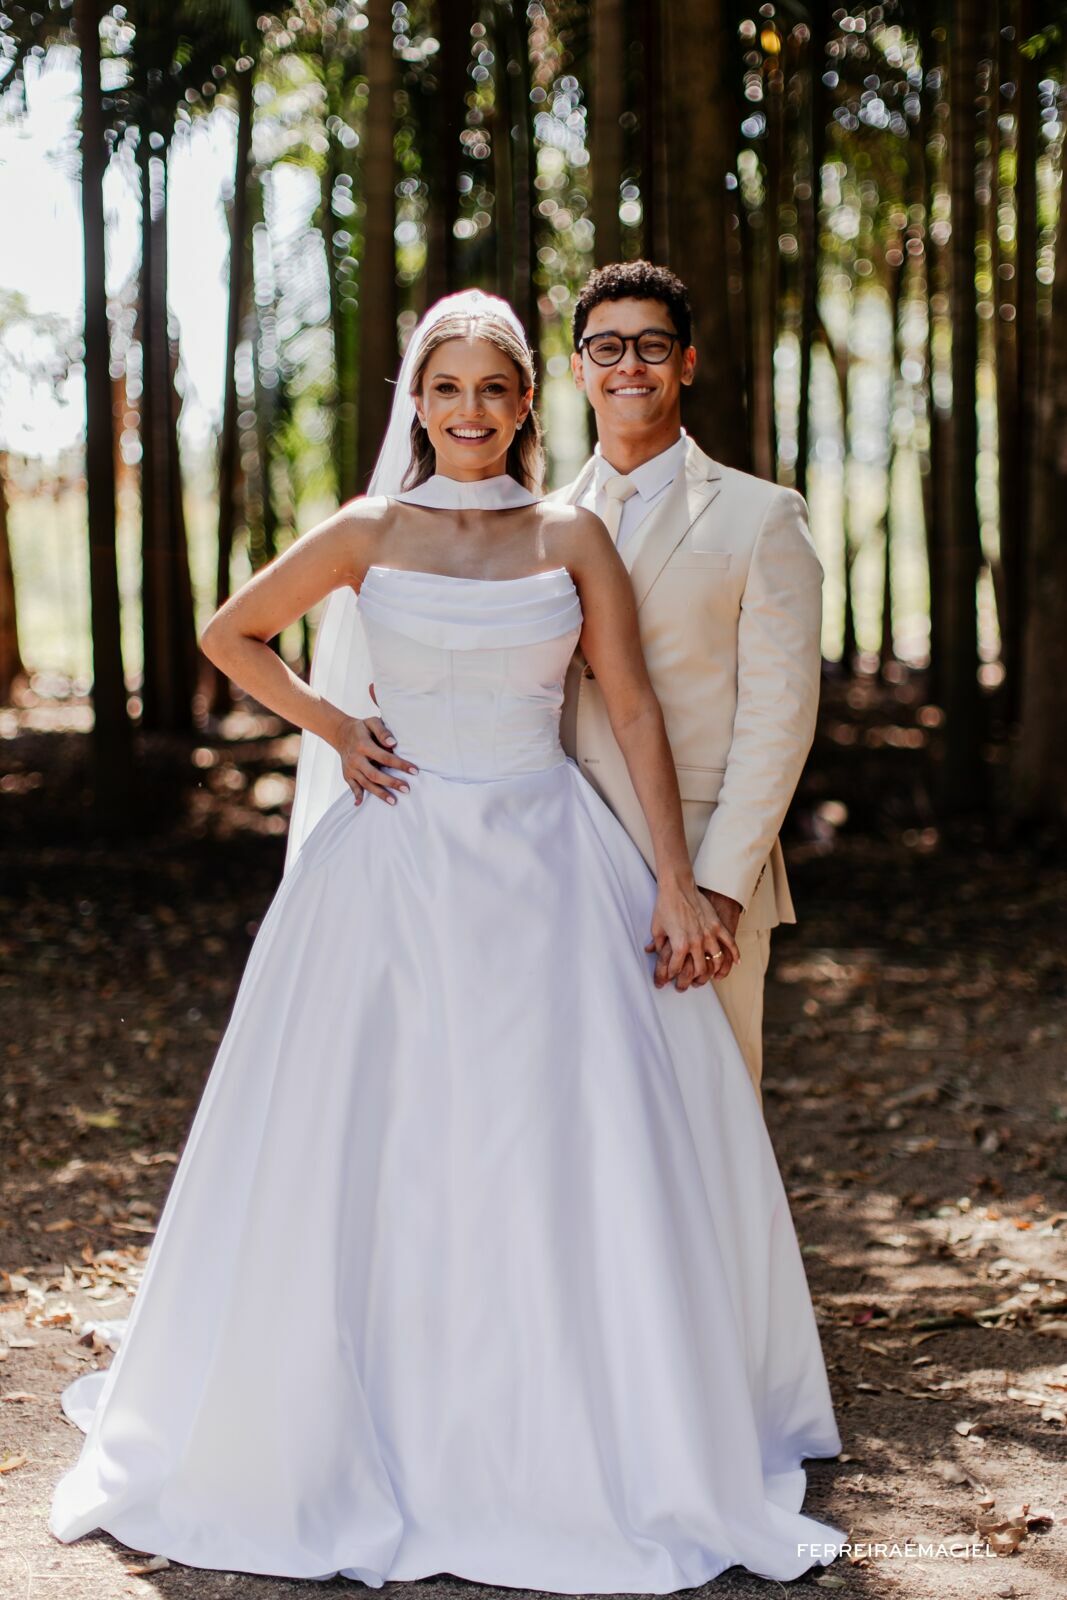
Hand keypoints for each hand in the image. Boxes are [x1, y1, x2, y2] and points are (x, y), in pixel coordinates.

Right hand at [335, 711, 416, 805]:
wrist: (341, 733)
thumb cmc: (362, 728)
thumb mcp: (372, 722)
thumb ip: (383, 732)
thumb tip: (393, 744)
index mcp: (363, 745)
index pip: (385, 757)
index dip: (400, 764)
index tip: (415, 771)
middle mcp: (356, 759)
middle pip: (375, 774)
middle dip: (391, 783)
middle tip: (407, 789)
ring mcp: (351, 769)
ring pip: (366, 784)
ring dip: (379, 793)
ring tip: (394, 801)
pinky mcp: (347, 775)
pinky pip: (352, 787)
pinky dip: (357, 795)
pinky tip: (360, 804)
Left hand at [643, 875, 740, 991]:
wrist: (677, 887)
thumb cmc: (665, 906)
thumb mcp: (656, 928)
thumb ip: (657, 944)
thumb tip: (651, 953)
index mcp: (679, 945)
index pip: (676, 969)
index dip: (670, 977)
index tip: (667, 980)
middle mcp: (696, 943)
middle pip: (699, 970)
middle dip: (693, 981)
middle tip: (689, 984)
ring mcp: (709, 934)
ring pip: (716, 961)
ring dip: (714, 972)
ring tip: (710, 976)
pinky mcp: (717, 926)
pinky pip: (730, 943)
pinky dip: (735, 954)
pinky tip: (736, 963)